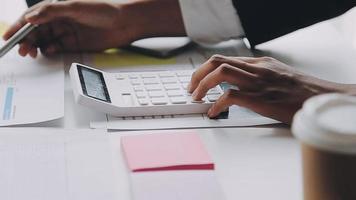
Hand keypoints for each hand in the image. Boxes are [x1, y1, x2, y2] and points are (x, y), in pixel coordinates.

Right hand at [2, 0, 184, 57]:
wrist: (125, 23)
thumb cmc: (103, 10)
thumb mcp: (75, 7)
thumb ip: (51, 12)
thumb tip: (31, 18)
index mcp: (56, 9)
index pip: (32, 18)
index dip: (18, 27)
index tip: (8, 36)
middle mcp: (60, 20)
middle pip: (36, 32)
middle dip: (26, 40)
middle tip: (22, 49)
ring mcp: (67, 33)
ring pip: (45, 42)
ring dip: (36, 47)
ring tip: (32, 52)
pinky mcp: (74, 44)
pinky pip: (57, 49)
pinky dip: (51, 51)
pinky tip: (50, 51)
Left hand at [189, 55, 355, 123]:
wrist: (321, 98)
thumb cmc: (300, 91)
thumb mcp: (277, 75)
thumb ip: (258, 76)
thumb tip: (237, 86)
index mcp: (259, 63)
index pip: (224, 59)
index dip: (205, 69)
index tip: (197, 80)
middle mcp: (256, 69)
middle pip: (217, 61)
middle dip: (198, 73)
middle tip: (191, 88)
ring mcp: (257, 82)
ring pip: (221, 73)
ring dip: (203, 85)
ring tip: (196, 97)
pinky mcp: (261, 98)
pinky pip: (230, 97)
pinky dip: (217, 104)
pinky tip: (213, 112)